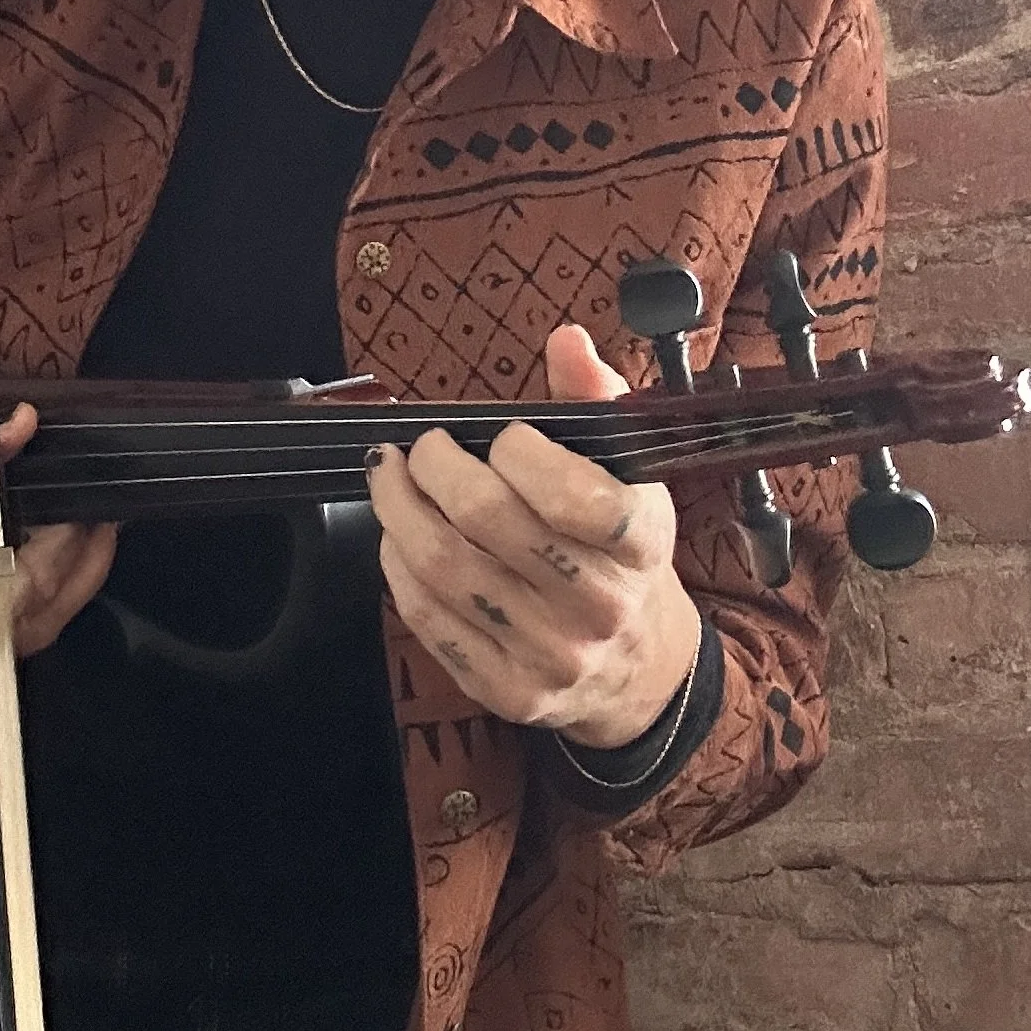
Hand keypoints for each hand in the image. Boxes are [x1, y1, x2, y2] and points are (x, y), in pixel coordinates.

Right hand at [0, 403, 116, 689]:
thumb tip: (24, 426)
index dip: (34, 578)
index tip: (62, 518)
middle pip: (16, 634)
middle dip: (71, 573)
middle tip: (98, 513)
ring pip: (14, 644)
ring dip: (61, 589)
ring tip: (86, 528)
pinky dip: (32, 602)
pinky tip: (48, 555)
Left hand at [364, 324, 701, 750]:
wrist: (639, 667)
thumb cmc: (622, 553)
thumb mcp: (631, 472)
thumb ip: (597, 399)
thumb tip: (567, 340)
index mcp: (641, 544)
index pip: (575, 494)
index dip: (520, 452)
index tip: (503, 437)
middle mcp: (600, 606)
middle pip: (487, 521)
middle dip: (434, 466)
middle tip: (420, 446)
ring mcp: (552, 655)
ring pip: (444, 568)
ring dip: (398, 510)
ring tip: (390, 477)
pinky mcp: (507, 690)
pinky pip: (429, 620)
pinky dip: (398, 568)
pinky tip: (398, 537)